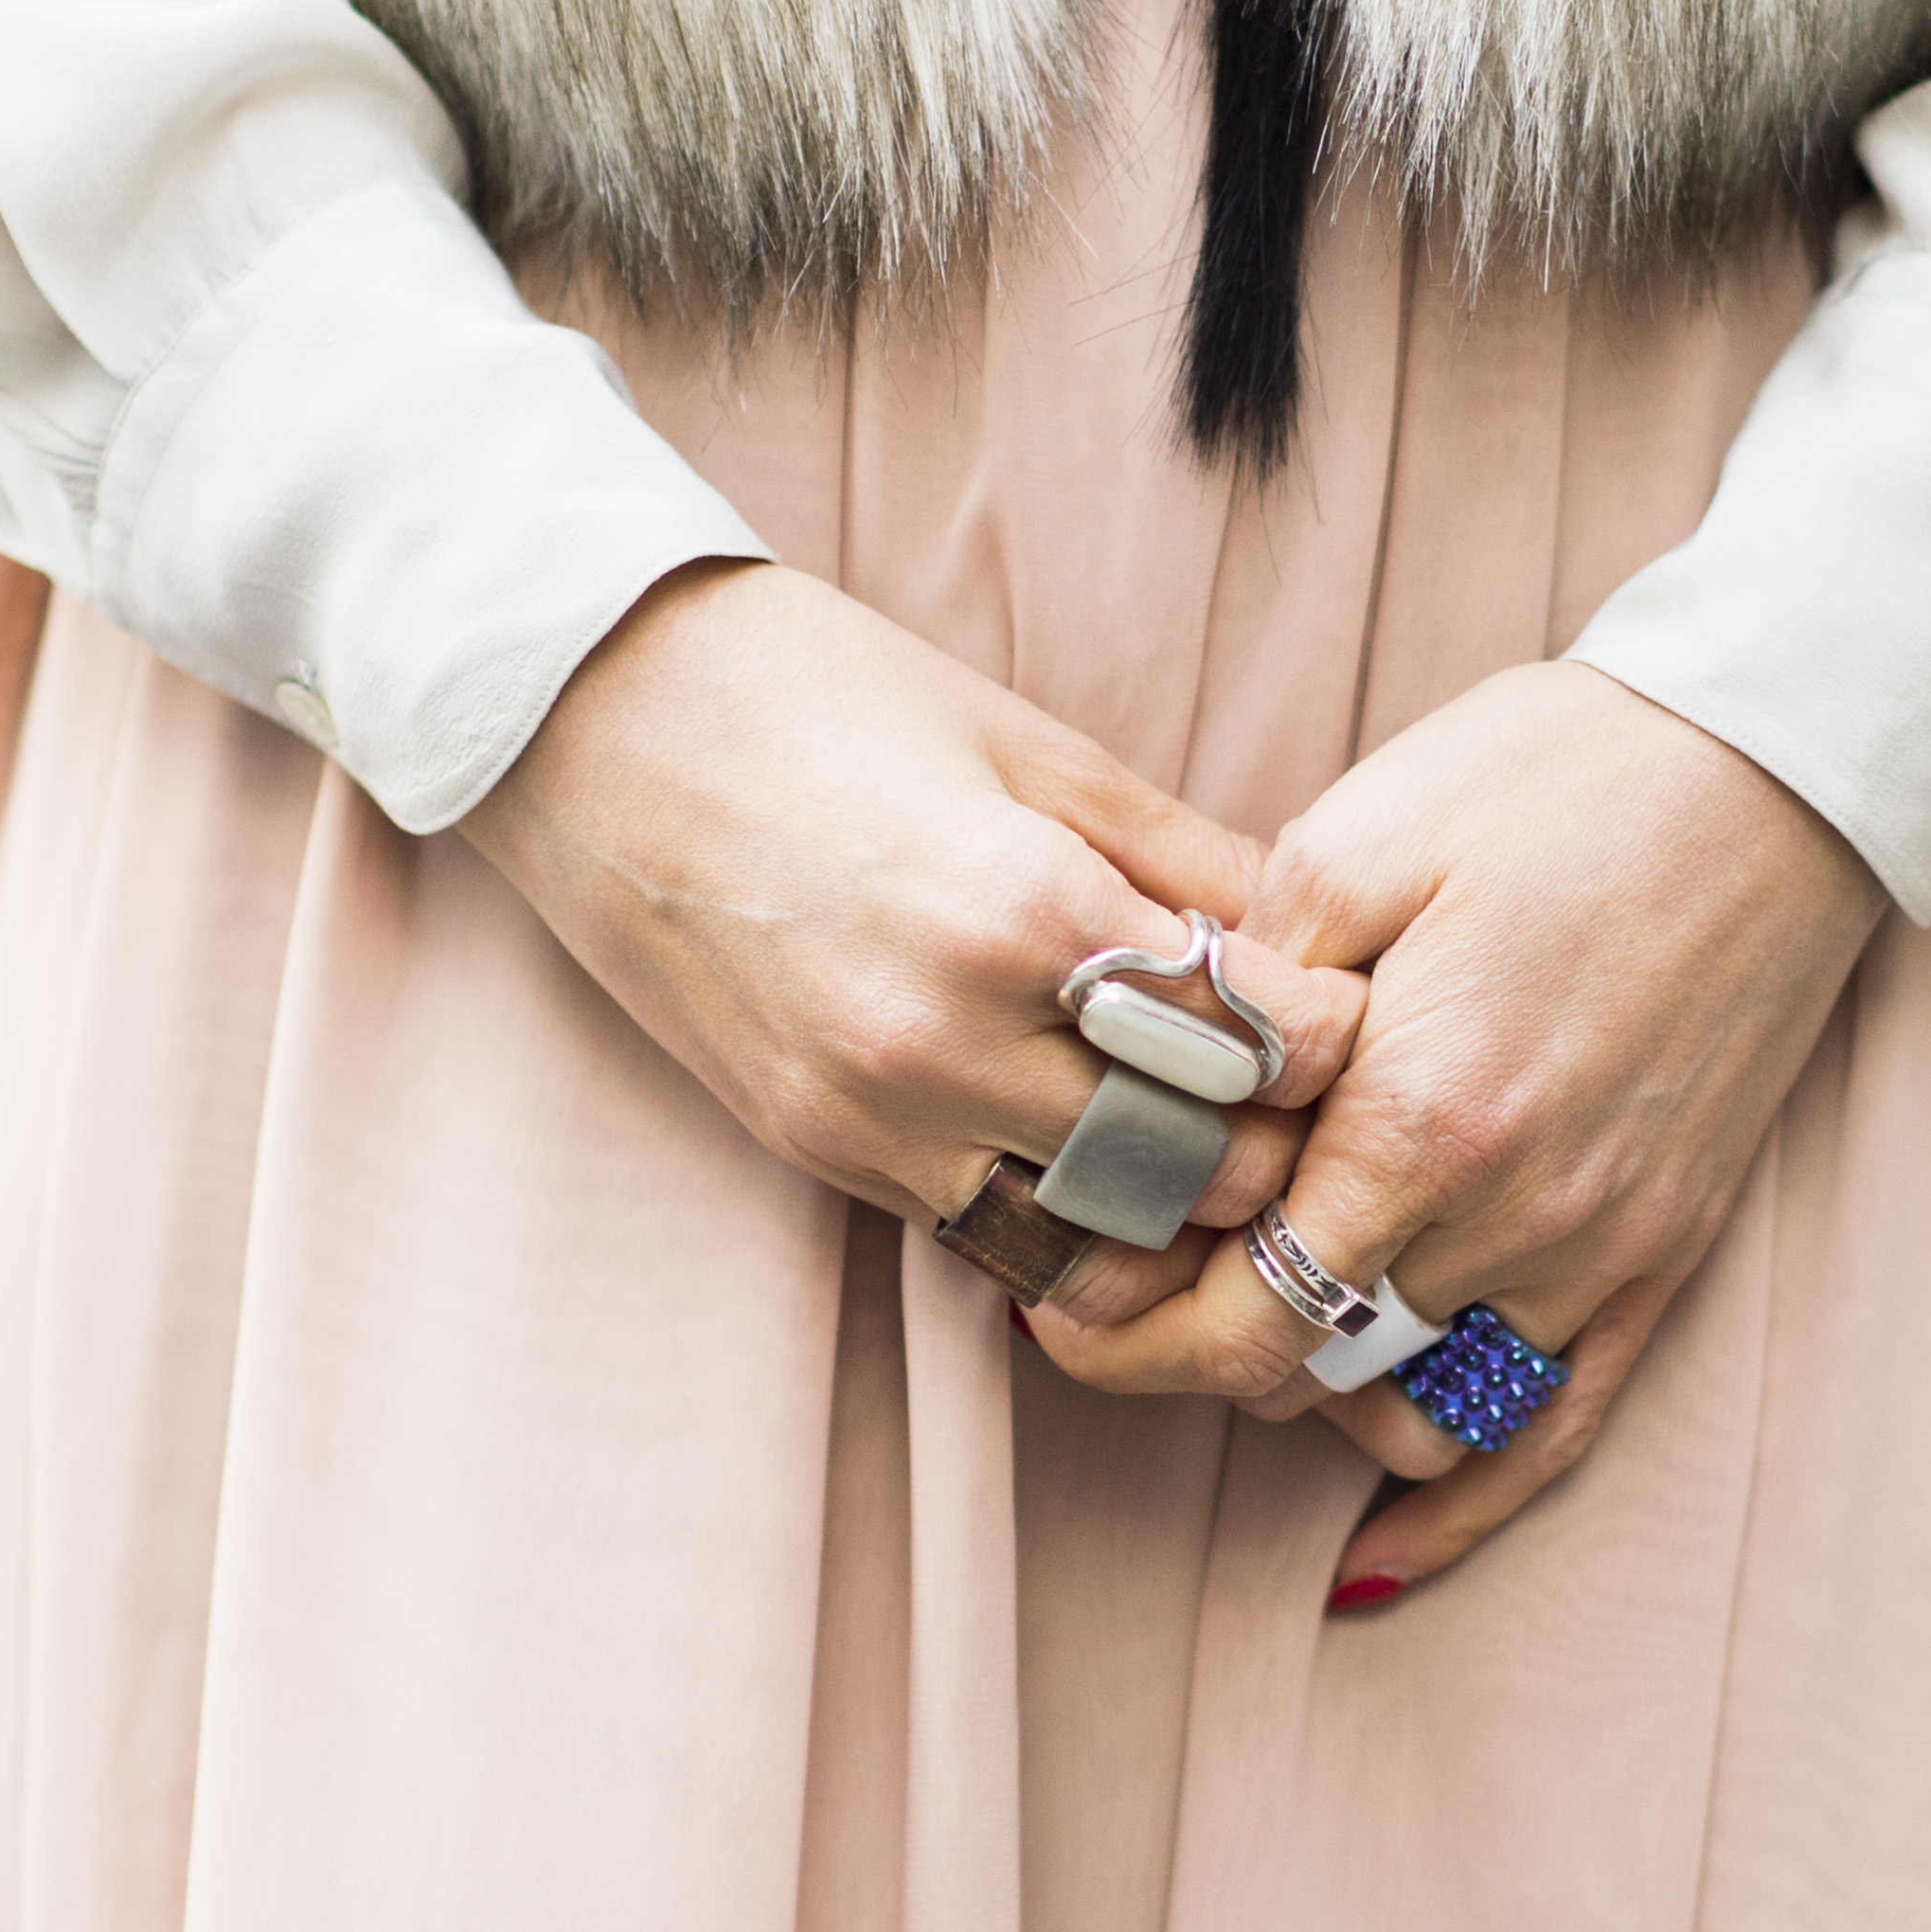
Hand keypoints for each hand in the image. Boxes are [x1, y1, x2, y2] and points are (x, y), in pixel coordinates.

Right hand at [461, 561, 1366, 1301]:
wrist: (591, 722)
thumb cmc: (817, 693)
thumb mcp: (1028, 745)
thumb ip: (1180, 856)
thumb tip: (1311, 929)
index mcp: (1026, 911)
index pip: (1255, 1041)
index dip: (1326, 1033)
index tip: (1339, 1005)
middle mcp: (953, 1039)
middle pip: (1199, 1165)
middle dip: (1277, 1138)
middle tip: (1302, 1094)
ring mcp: (878, 1115)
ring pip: (1103, 1238)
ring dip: (1176, 1208)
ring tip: (1210, 1143)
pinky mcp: (823, 1152)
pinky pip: (991, 1235)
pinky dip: (1066, 1219)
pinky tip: (1094, 1163)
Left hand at [1040, 661, 1886, 1597]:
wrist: (1773, 762)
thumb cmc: (1555, 777)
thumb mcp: (1357, 840)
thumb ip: (1246, 987)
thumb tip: (1158, 1082)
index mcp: (1418, 1115)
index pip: (1238, 1313)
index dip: (1125, 1335)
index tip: (1053, 1304)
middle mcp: (1515, 1211)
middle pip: (1309, 1362)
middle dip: (1196, 1343)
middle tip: (1120, 1292)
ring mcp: (1603, 1244)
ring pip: (1411, 1396)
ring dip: (1314, 1385)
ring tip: (1238, 1333)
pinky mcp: (1667, 1246)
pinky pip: (1556, 1423)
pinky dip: (1466, 1496)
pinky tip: (1382, 1545)